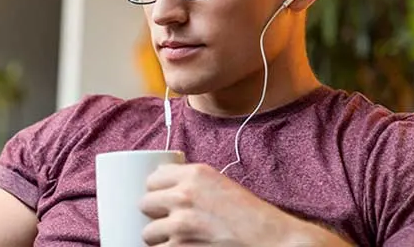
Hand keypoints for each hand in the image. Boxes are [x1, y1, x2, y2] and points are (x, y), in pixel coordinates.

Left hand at [139, 164, 350, 246]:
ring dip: (158, 238)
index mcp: (195, 174)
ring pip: (147, 232)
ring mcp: (180, 224)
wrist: (269, 240)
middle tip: (170, 221)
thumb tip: (160, 185)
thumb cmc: (249, 215)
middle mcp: (184, 196)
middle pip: (144, 203)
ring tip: (178, 239)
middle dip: (154, 214)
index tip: (162, 199)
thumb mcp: (220, 185)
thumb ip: (192, 182)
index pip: (152, 179)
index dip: (156, 191)